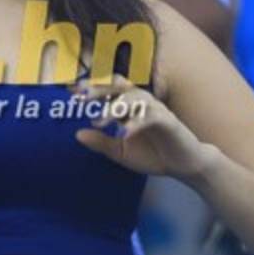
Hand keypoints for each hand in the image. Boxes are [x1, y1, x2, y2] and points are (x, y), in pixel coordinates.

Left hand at [73, 75, 216, 180]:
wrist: (184, 167)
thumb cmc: (153, 155)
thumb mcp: (121, 152)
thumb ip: (101, 143)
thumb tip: (76, 134)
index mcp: (129, 107)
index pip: (108, 91)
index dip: (90, 88)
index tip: (70, 90)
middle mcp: (142, 103)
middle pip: (119, 87)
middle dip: (99, 89)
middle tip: (81, 97)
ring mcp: (156, 110)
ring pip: (134, 98)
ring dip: (115, 108)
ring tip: (99, 122)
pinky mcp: (168, 121)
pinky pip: (151, 117)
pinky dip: (136, 123)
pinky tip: (123, 133)